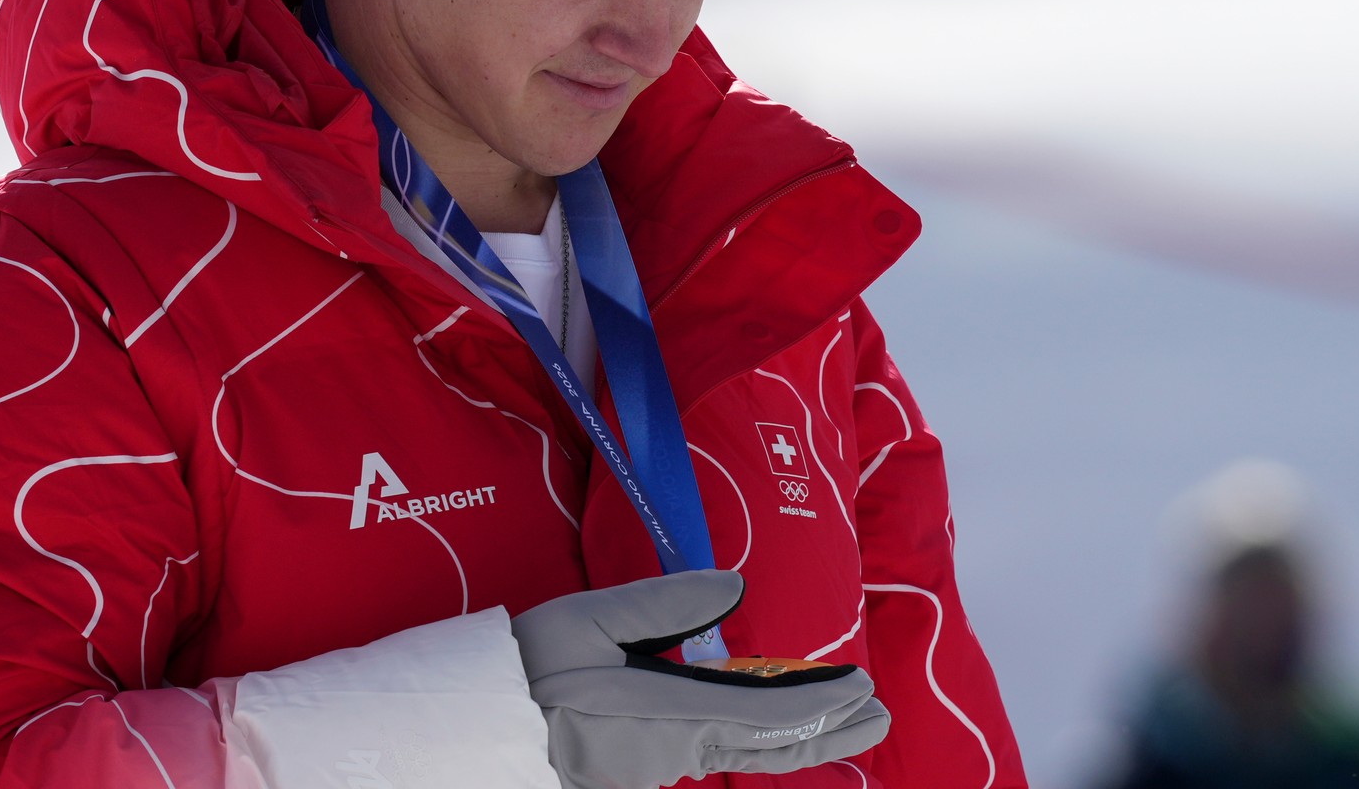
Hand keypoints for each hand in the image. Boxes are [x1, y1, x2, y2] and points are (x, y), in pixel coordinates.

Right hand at [511, 570, 889, 788]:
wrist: (481, 733)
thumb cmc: (532, 674)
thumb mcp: (593, 621)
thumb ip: (668, 604)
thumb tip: (734, 588)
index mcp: (677, 713)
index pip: (771, 710)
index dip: (823, 702)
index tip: (865, 689)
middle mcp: (681, 748)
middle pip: (772, 744)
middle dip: (830, 730)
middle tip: (878, 719)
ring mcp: (661, 768)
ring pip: (746, 751)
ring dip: (798, 737)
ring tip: (839, 724)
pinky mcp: (639, 772)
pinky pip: (714, 754)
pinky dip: (757, 743)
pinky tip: (765, 733)